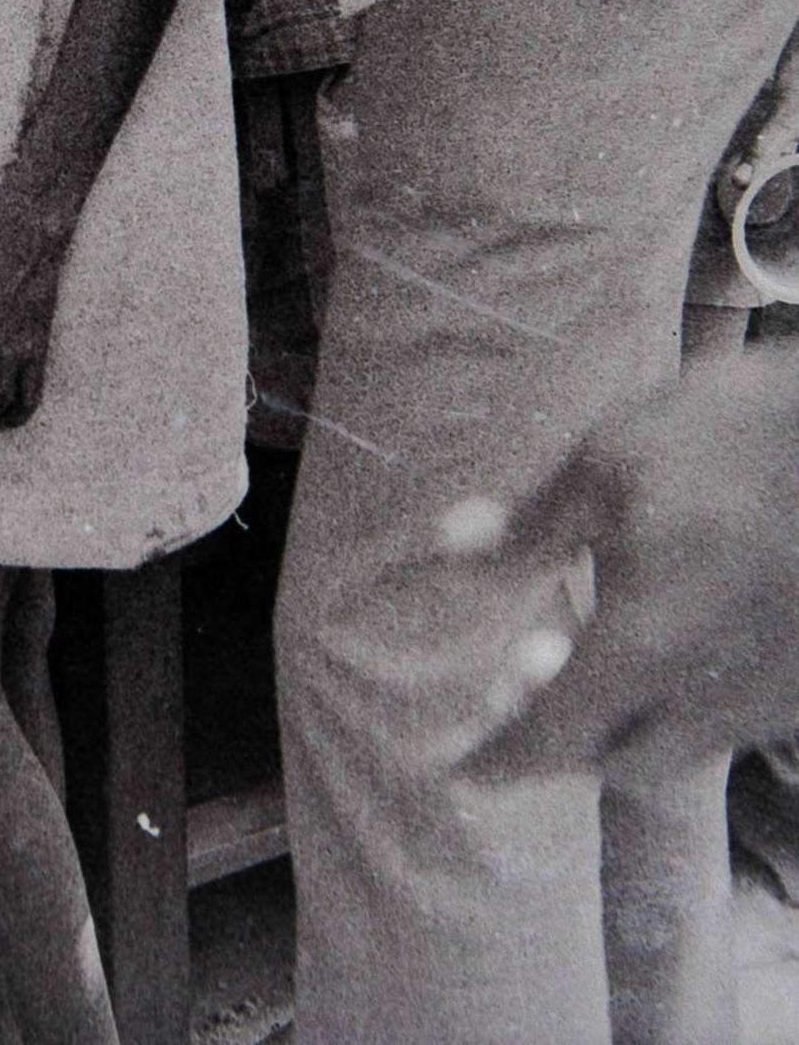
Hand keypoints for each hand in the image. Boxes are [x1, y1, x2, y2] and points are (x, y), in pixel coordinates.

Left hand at [447, 348, 798, 781]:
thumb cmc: (731, 438)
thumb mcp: (606, 464)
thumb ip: (529, 530)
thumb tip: (448, 554)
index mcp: (646, 647)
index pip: (556, 735)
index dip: (504, 758)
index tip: (464, 775)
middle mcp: (715, 694)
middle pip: (624, 758)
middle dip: (562, 741)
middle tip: (518, 686)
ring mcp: (776, 695)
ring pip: (688, 745)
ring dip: (627, 721)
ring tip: (587, 650)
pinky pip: (736, 718)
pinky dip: (685, 700)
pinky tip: (672, 637)